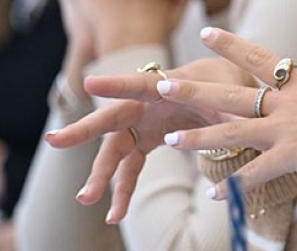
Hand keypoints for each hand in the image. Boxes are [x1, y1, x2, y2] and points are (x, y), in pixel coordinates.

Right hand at [44, 56, 251, 221]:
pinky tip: (115, 214)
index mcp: (168, 83)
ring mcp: (143, 122)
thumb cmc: (229, 85)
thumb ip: (234, 112)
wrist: (227, 91)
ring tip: (87, 199)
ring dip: (101, 176)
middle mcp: (147, 102)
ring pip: (114, 150)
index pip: (139, 84)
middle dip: (82, 130)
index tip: (87, 82)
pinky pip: (129, 168)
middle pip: (111, 117)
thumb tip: (242, 127)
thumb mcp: (237, 97)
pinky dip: (122, 189)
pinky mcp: (145, 140)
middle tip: (54, 142)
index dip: (115, 84)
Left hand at [159, 28, 296, 200]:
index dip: (229, 45)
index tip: (205, 33)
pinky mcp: (291, 155)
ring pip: (231, 131)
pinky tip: (214, 195)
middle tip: (162, 82)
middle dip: (194, 89)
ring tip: (170, 142)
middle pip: (230, 93)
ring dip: (198, 138)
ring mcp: (286, 128)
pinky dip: (233, 187)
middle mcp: (286, 102)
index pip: (257, 58)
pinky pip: (254, 173)